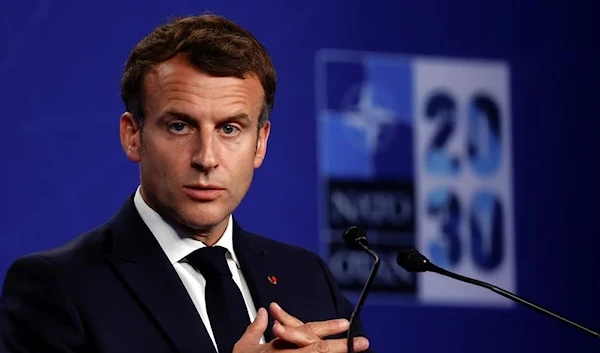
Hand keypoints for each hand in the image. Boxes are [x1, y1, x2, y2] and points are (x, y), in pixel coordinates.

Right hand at [233, 305, 369, 352]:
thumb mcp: (243, 348)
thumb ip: (255, 329)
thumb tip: (264, 312)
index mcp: (278, 346)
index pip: (307, 334)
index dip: (327, 328)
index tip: (345, 324)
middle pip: (318, 349)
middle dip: (342, 346)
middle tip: (363, 343)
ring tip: (356, 351)